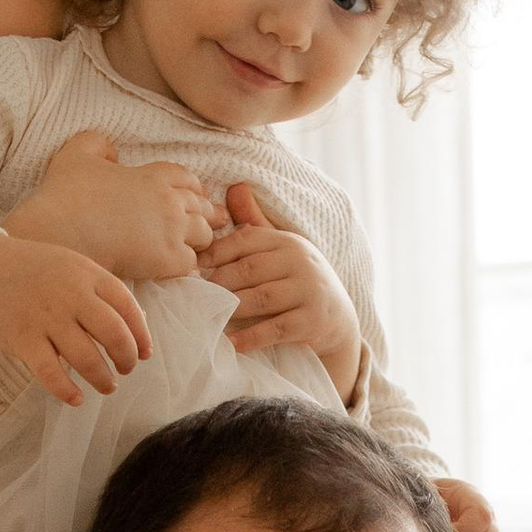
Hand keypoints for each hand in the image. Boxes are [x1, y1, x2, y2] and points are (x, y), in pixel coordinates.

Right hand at [0, 225, 151, 405]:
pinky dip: (66, 391)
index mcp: (88, 275)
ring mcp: (45, 317)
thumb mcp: (73, 269)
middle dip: (126, 359)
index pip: (128, 308)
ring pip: (86, 358)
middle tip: (125, 371)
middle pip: (114, 335)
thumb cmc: (36, 272)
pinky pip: (50, 372)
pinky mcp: (22, 339)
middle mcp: (70, 295)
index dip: (142, 336)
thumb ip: (103, 293)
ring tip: (107, 386)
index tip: (144, 354)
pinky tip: (76, 399)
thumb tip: (139, 329)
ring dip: (103, 379)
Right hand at [11, 126, 223, 283]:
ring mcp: (171, 231)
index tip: (193, 197)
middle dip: (203, 214)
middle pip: (201, 207)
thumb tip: (113, 153)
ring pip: (204, 235)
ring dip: (199, 240)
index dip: (193, 188)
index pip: (188, 179)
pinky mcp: (167, 260)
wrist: (59, 232)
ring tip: (191, 247)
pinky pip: (191, 263)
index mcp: (153, 175)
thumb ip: (98, 144)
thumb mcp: (77, 153)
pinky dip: (187, 266)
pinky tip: (178, 268)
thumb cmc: (65, 194)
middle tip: (206, 224)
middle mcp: (169, 201)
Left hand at [198, 183, 360, 397]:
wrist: (338, 318)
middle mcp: (300, 261)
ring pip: (261, 298)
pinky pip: (276, 329)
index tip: (194, 266)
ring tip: (210, 315)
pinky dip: (252, 338)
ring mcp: (308, 291)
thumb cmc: (298, 281)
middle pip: (249, 270)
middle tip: (195, 295)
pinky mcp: (312, 321)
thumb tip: (235, 187)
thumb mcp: (280, 250)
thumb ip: (255, 225)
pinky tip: (232, 343)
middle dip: (219, 283)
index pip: (245, 240)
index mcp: (286, 241)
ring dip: (231, 308)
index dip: (216, 252)